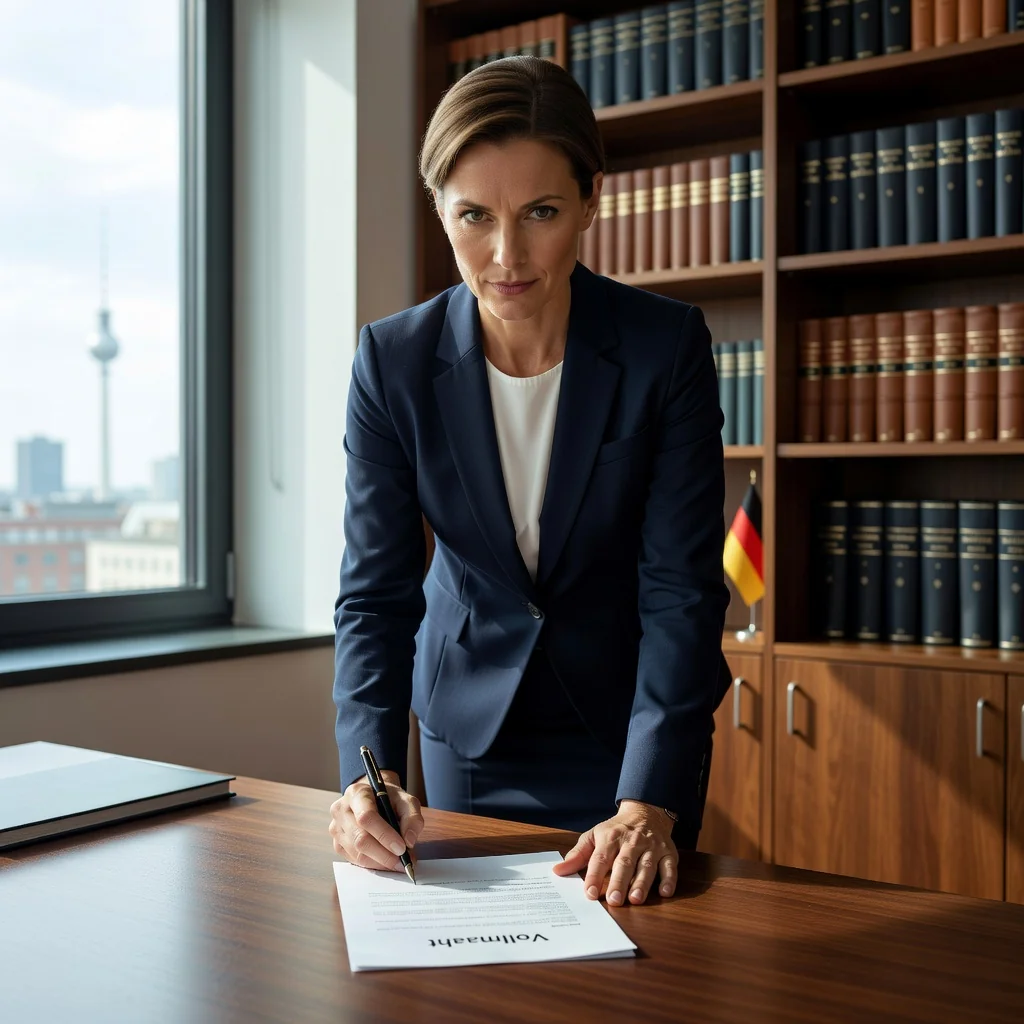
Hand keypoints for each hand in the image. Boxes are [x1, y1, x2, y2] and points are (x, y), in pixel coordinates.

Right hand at [328, 770, 423, 870]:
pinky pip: (354, 861)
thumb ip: (412, 818)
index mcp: (357, 793)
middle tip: (403, 862)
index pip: (366, 817)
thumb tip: (409, 841)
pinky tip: (385, 862)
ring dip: (380, 862)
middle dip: (384, 854)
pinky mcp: (337, 844)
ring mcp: (336, 828)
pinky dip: (373, 865)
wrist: (374, 798)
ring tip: (398, 863)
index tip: (402, 848)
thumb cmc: (389, 799)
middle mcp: (341, 810)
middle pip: (360, 838)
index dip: (384, 835)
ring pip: (357, 853)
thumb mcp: (406, 800)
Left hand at [552, 800, 677, 905]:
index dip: (594, 876)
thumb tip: (558, 871)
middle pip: (624, 863)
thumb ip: (578, 854)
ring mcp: (651, 847)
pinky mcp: (668, 852)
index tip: (590, 893)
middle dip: (619, 882)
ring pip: (647, 866)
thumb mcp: (594, 836)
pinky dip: (669, 879)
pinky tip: (665, 892)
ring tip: (635, 900)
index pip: (601, 858)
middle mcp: (632, 841)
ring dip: (642, 883)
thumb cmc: (616, 830)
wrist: (645, 812)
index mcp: (611, 837)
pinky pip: (670, 866)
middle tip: (614, 901)